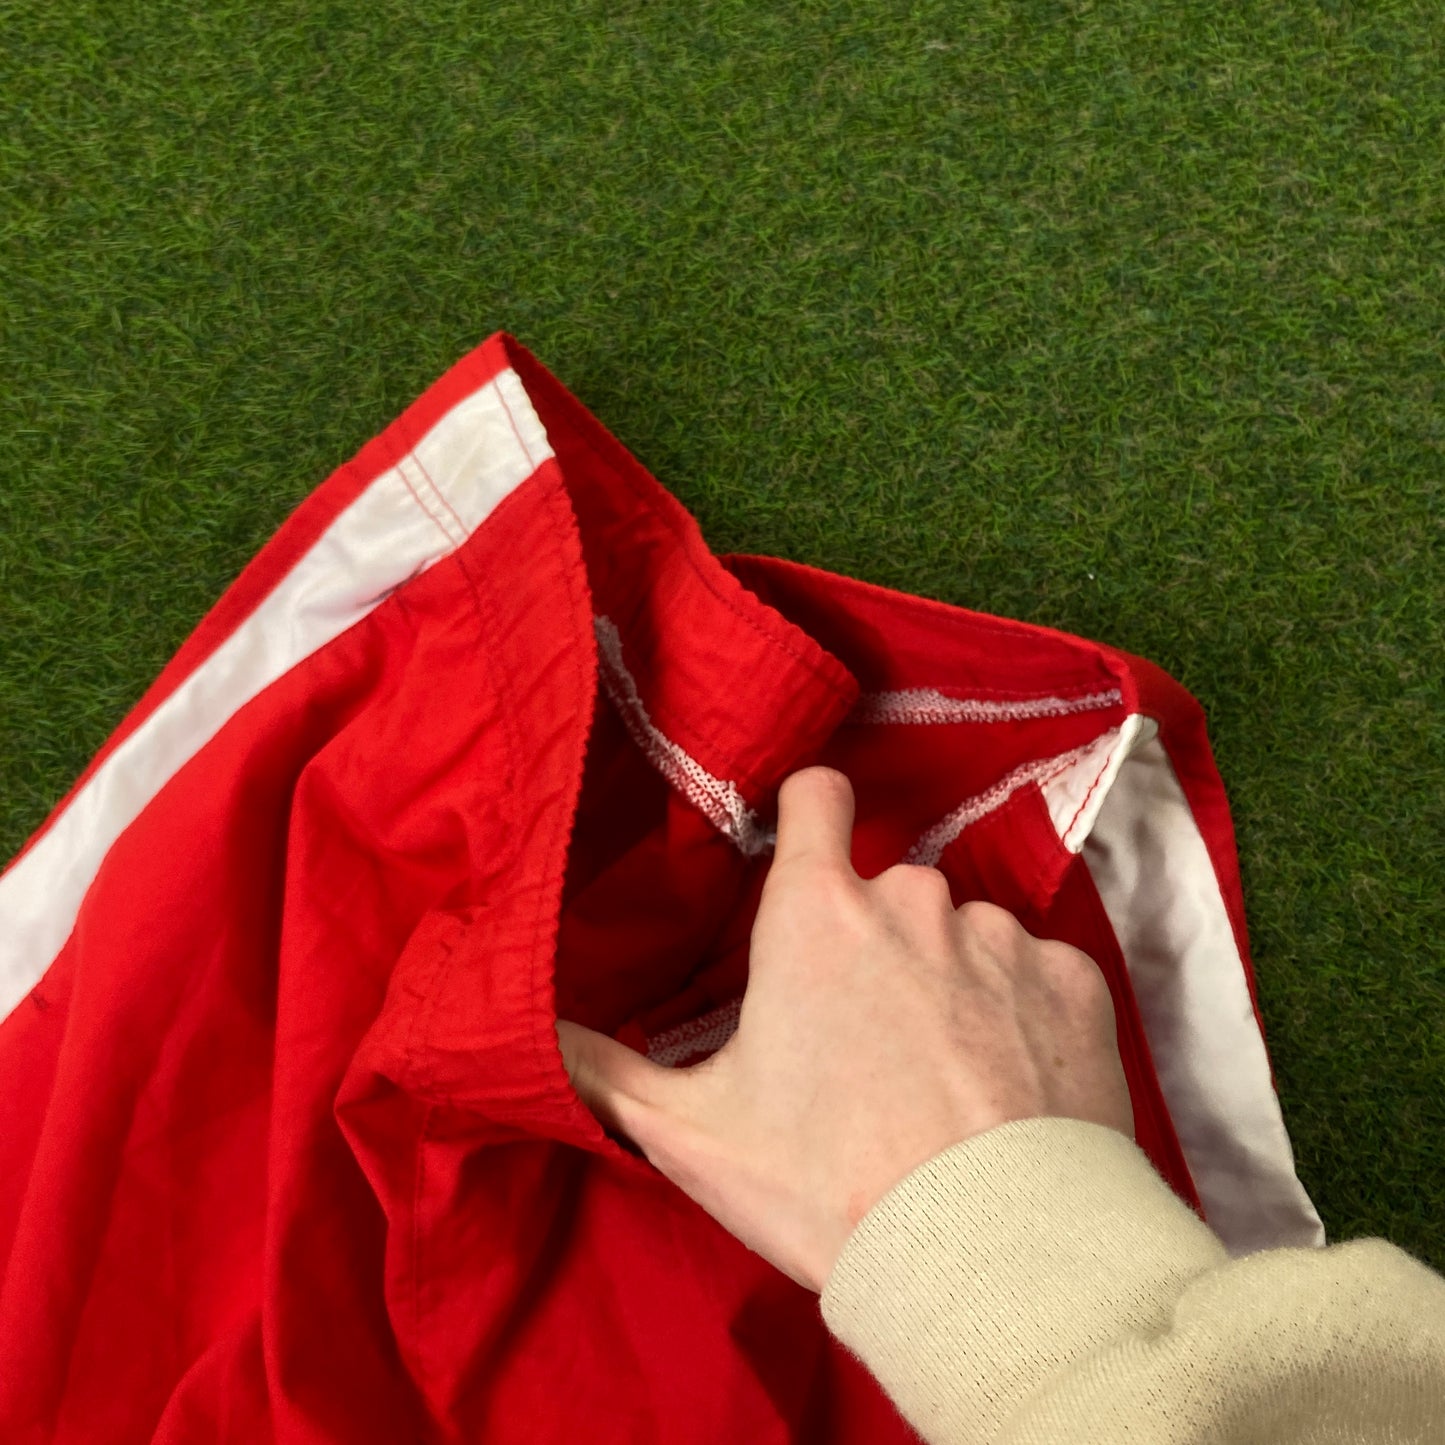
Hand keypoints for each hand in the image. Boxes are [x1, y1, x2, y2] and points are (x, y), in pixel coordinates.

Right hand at [556, 765, 1133, 1291]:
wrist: (987, 1259)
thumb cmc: (829, 1187)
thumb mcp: (693, 1135)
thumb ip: (603, 1070)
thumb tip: (531, 1032)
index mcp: (819, 913)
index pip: (817, 796)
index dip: (808, 815)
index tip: (807, 851)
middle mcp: (915, 900)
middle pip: (888, 889)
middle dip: (875, 941)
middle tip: (866, 1039)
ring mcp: (1003, 937)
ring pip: (964, 934)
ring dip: (950, 979)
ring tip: (943, 1080)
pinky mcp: (1075, 982)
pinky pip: (1037, 974)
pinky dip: (1022, 1014)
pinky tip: (1010, 1090)